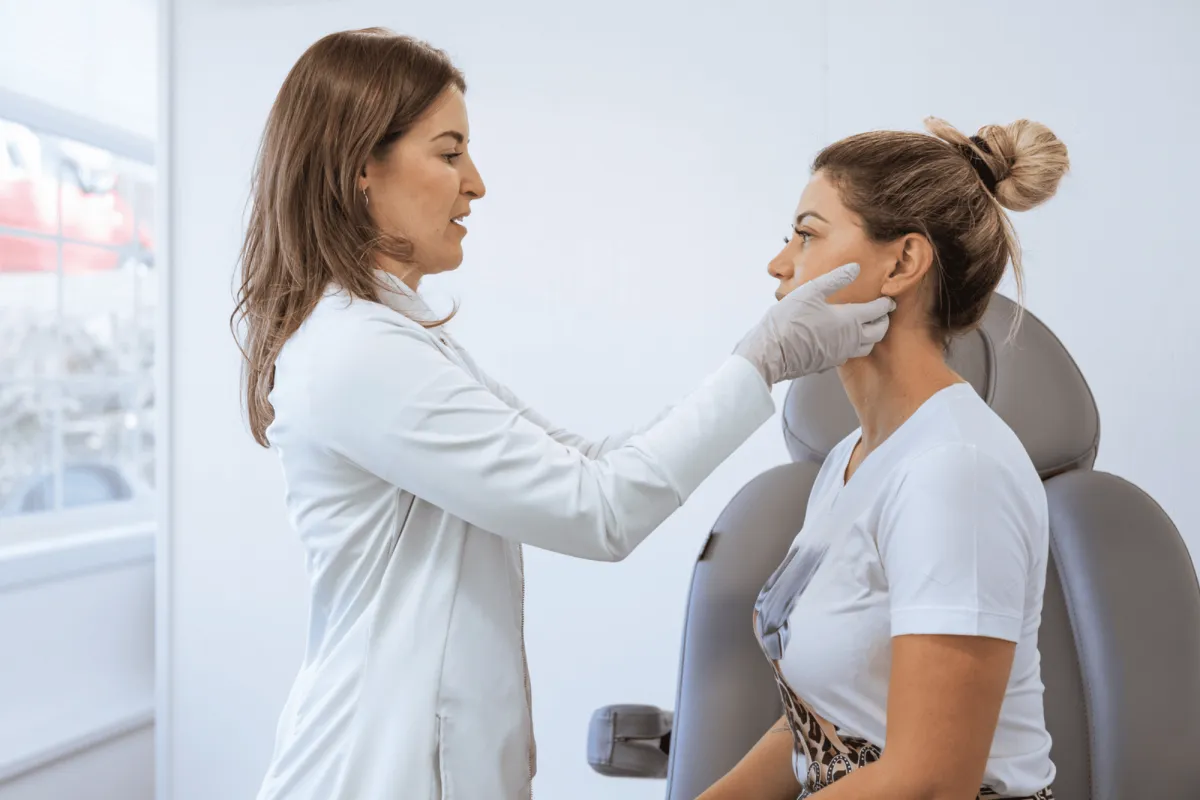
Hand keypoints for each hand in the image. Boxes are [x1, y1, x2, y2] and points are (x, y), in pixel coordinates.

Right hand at [734, 263, 894, 385]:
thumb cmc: (788, 320)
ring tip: (866, 327)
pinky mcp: (827, 364)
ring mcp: (839, 355)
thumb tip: (855, 268)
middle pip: (878, 332)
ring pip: (865, 348)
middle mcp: (850, 340)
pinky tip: (841, 341)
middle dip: (883, 321)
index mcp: (850, 320)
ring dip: (870, 337)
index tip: (889, 299)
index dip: (886, 303)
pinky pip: (847, 356)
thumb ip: (835, 279)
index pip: (877, 311)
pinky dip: (851, 347)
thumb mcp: (810, 291)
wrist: (770, 353)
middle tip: (882, 313)